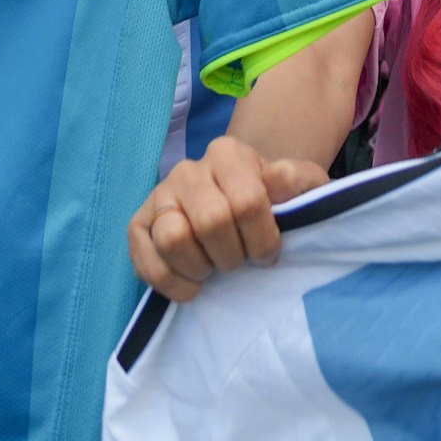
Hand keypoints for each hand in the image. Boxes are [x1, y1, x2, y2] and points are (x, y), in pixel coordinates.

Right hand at [127, 137, 322, 301]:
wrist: (241, 210)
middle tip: (240, 262)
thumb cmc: (275, 201)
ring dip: (200, 268)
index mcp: (228, 154)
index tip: (269, 254)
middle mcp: (188, 170)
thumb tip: (277, 180)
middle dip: (233, 256)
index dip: (263, 239)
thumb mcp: (302, 187)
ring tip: (213, 270)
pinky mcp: (139, 226)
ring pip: (173, 239)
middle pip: (211, 222)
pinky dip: (171, 283)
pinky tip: (192, 286)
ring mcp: (160, 197)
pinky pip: (146, 261)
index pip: (247, 201)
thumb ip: (299, 181)